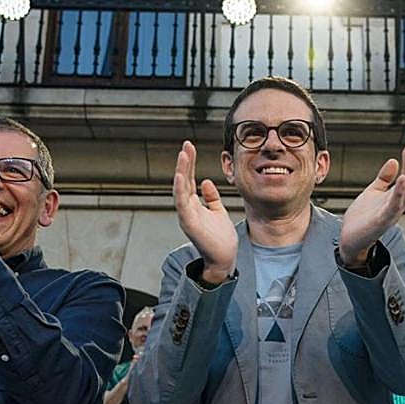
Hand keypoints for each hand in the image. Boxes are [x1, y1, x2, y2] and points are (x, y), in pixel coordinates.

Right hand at [173, 141, 236, 284]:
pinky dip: (180, 189)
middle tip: (186, 145)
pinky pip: (182, 203)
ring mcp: (187, 216)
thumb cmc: (220, 239)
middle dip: (185, 162)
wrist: (224, 259)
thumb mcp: (218, 212)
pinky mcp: (189, 223)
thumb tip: (205, 181)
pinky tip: (181, 176)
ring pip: (181, 189)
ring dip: (182, 172)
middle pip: (184, 181)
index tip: (190, 147)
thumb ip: (211, 198)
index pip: (190, 179)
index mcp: (194, 205)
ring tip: (183, 155)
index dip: (190, 163)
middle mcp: (188, 209)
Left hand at [339, 134, 404, 264]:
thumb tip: (394, 161)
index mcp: (397, 195)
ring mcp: (393, 211)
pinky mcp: (383, 220)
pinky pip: (395, 205)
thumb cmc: (362, 219)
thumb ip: (384, 178)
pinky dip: (400, 191)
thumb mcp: (373, 192)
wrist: (350, 240)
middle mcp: (399, 202)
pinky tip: (403, 177)